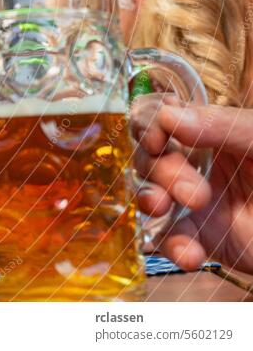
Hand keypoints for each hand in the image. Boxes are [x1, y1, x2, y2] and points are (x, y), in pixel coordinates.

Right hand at [131, 93, 252, 272]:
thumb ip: (223, 125)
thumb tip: (167, 115)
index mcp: (209, 131)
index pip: (159, 115)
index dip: (146, 125)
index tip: (156, 140)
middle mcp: (194, 162)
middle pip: (148, 156)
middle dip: (161, 170)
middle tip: (195, 192)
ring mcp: (191, 200)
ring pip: (146, 193)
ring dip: (149, 199)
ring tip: (165, 209)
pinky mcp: (198, 237)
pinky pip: (165, 239)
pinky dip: (172, 247)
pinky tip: (192, 254)